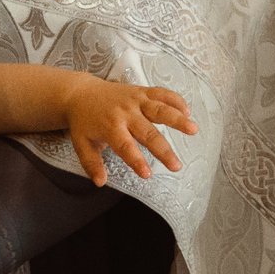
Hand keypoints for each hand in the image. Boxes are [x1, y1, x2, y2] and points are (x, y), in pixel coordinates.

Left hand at [63, 79, 197, 184]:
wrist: (81, 93)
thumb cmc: (84, 122)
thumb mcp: (81, 144)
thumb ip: (91, 164)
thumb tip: (100, 182)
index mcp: (109, 126)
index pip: (125, 146)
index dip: (136, 161)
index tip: (147, 174)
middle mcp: (125, 112)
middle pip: (147, 132)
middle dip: (163, 150)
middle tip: (176, 166)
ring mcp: (135, 100)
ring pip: (159, 109)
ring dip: (177, 119)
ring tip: (193, 130)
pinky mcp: (142, 91)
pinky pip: (161, 93)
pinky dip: (175, 101)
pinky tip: (187, 113)